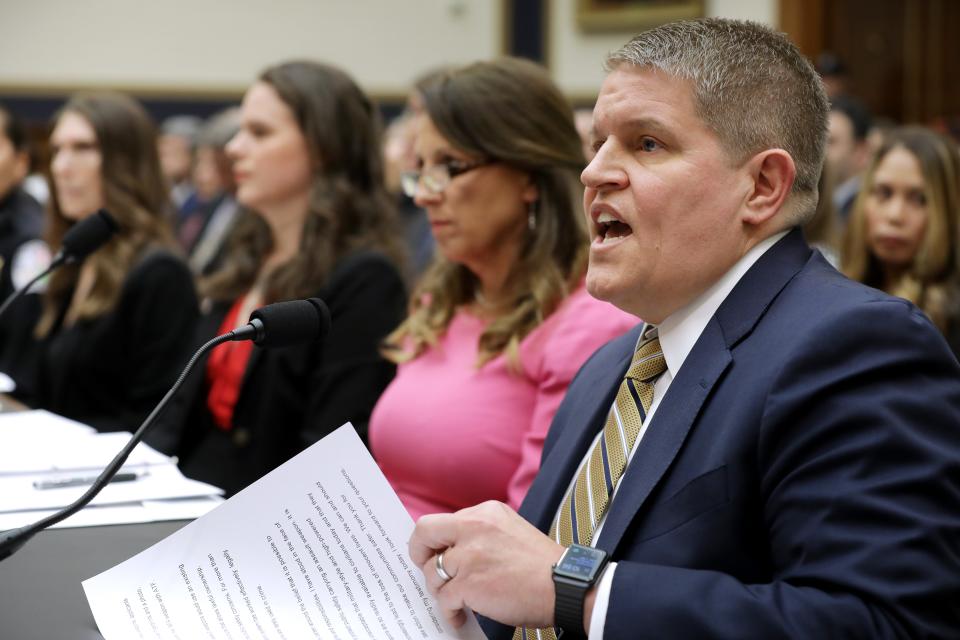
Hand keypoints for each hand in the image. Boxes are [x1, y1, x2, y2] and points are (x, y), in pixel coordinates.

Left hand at [409, 500, 565, 628]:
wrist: (565, 586)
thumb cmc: (541, 565)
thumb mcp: (509, 530)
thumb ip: (479, 533)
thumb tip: (450, 549)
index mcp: (484, 513)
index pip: (441, 521)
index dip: (433, 540)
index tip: (434, 553)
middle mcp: (474, 528)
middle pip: (424, 533)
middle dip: (419, 554)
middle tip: (428, 570)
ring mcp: (470, 556)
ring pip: (432, 572)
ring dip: (440, 589)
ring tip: (454, 598)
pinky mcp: (469, 584)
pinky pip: (444, 599)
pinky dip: (450, 611)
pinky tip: (459, 615)